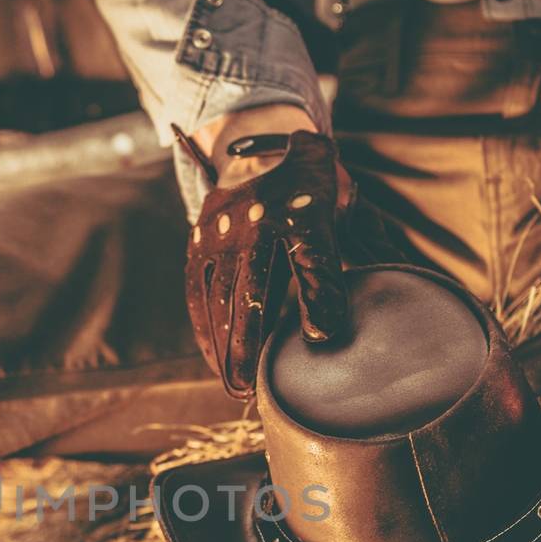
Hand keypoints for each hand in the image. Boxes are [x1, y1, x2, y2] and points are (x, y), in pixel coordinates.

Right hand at [185, 130, 353, 398]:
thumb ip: (343, 263)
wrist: (263, 152)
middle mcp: (253, 220)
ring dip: (223, 347)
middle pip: (250, 292)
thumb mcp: (335, 218)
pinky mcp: (198, 242)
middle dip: (248, 344)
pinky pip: (197, 292)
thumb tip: (337, 324)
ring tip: (234, 387)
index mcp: (297, 211)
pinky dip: (204, 329)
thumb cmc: (309, 198)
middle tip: (251, 389)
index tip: (319, 337)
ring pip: (218, 298)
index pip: (312, 258)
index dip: (318, 297)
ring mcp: (219, 232)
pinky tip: (214, 361)